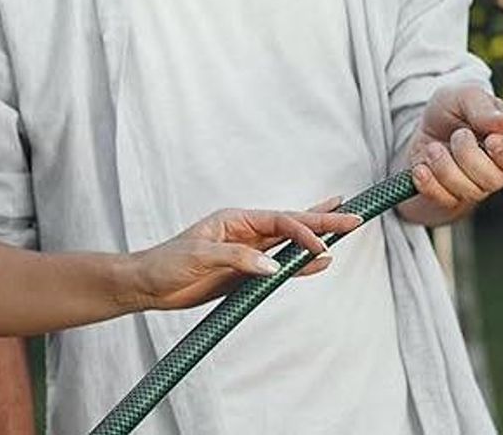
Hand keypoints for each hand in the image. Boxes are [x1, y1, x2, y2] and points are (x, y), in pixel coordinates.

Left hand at [127, 200, 361, 310]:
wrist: (146, 286)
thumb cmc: (165, 264)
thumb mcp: (199, 257)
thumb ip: (237, 258)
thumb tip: (272, 266)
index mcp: (237, 219)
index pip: (280, 221)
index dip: (304, 231)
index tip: (321, 247)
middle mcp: (247, 231)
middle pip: (293, 223)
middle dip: (324, 220)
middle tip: (356, 214)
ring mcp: (249, 252)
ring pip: (291, 242)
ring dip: (317, 236)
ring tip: (345, 225)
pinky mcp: (246, 273)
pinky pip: (281, 266)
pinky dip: (301, 264)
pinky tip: (319, 261)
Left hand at [400, 86, 502, 224]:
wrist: (418, 128)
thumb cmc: (450, 111)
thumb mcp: (464, 96)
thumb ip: (486, 108)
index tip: (492, 141)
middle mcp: (497, 171)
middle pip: (496, 180)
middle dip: (469, 155)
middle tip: (458, 135)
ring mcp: (474, 188)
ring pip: (468, 190)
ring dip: (444, 164)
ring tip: (434, 147)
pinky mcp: (449, 199)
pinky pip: (442, 199)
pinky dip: (428, 180)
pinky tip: (423, 166)